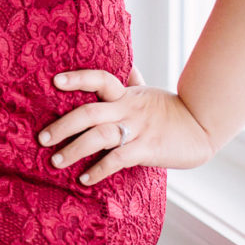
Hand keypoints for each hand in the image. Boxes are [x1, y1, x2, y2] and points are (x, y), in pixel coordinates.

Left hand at [38, 69, 216, 184]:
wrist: (202, 128)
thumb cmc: (169, 111)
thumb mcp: (148, 94)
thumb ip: (133, 82)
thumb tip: (128, 66)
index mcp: (125, 94)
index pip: (99, 79)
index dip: (77, 79)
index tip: (55, 81)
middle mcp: (127, 109)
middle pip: (89, 112)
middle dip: (62, 126)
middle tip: (42, 139)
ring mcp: (137, 129)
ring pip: (99, 136)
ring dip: (74, 150)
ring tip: (55, 161)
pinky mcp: (147, 149)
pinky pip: (118, 159)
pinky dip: (99, 170)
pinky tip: (84, 179)